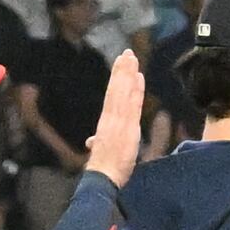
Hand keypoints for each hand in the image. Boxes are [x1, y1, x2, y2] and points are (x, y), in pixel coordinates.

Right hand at [84, 49, 144, 182]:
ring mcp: (118, 120)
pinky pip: (131, 103)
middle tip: (128, 52)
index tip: (124, 66)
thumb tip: (91, 141)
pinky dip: (134, 88)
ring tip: (131, 57)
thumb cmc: (103, 168)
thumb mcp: (100, 151)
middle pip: (118, 89)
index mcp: (107, 123)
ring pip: (123, 91)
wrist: (102, 177)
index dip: (119, 81)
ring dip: (127, 73)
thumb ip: (97, 142)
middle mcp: (111, 117)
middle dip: (123, 70)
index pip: (114, 97)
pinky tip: (137, 76)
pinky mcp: (125, 125)